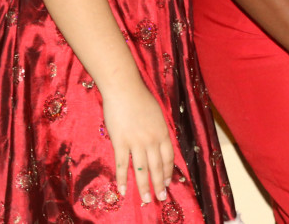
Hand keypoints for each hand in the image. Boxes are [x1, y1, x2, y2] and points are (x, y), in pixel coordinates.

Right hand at [101, 79, 174, 204]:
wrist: (124, 90)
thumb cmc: (141, 99)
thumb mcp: (157, 115)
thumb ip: (158, 131)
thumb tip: (160, 144)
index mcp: (162, 132)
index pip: (168, 157)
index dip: (168, 172)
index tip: (167, 183)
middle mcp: (151, 140)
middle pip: (157, 167)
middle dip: (159, 184)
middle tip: (159, 198)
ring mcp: (135, 142)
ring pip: (141, 169)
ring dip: (144, 186)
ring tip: (146, 199)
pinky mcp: (120, 142)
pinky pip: (121, 165)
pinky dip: (122, 179)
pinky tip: (122, 190)